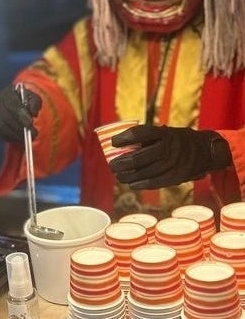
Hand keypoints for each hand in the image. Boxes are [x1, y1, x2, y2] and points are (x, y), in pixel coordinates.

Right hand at [0, 84, 41, 142]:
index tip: (30, 123)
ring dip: (16, 134)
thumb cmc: (26, 102)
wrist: (16, 105)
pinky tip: (19, 139)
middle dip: (20, 127)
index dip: (21, 114)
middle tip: (33, 133)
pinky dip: (9, 138)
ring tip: (28, 137)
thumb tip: (32, 113)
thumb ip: (34, 104)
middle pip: (6, 117)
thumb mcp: (33, 99)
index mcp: (7, 93)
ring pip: (1, 127)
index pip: (11, 104)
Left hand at [108, 125, 230, 189]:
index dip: (125, 138)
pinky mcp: (178, 176)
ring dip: (129, 176)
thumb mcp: (165, 133)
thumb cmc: (176, 141)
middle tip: (112, 165)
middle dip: (123, 162)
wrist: (205, 150)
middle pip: (141, 157)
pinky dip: (142, 184)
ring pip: (147, 171)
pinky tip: (132, 184)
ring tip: (119, 176)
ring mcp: (175, 163)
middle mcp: (171, 147)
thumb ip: (147, 139)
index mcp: (165, 133)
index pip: (142, 133)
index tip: (114, 142)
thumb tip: (118, 146)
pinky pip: (157, 181)